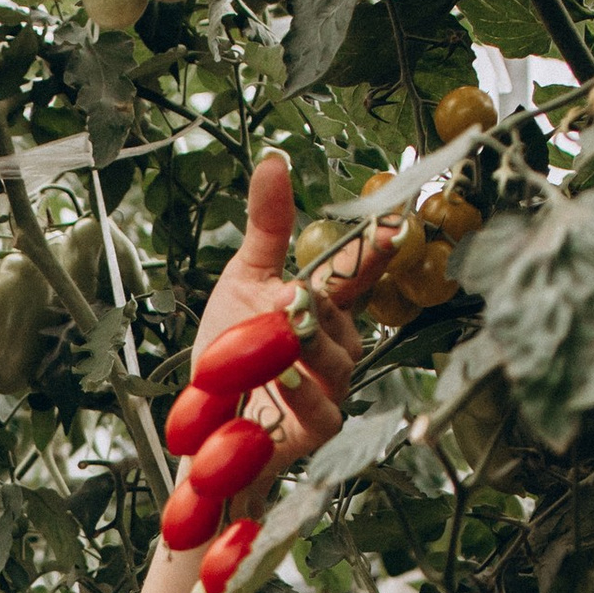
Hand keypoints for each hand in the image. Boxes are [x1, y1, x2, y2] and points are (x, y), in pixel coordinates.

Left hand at [189, 149, 387, 473]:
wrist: (203, 424)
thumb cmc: (230, 353)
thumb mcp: (243, 279)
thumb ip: (266, 226)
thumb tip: (274, 162)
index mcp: (321, 305)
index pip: (356, 272)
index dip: (373, 252)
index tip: (391, 227)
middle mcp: (331, 346)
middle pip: (343, 320)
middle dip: (323, 306)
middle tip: (298, 291)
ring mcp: (326, 388)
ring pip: (338, 363)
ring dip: (312, 346)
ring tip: (286, 330)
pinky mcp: (313, 430)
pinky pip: (322, 413)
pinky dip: (305, 397)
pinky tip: (284, 380)